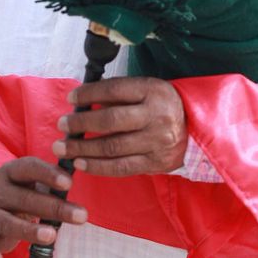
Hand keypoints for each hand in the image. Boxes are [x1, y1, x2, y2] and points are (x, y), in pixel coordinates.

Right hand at [0, 157, 87, 257]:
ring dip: (30, 230)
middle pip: (26, 199)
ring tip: (52, 236)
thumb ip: (53, 180)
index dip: (49, 175)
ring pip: (9, 222)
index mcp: (11, 171)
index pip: (30, 168)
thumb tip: (76, 173)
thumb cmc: (24, 190)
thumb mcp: (35, 181)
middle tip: (81, 216)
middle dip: (55, 208)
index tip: (69, 183)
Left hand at [52, 77, 187, 176]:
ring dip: (82, 148)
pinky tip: (80, 163)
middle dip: (80, 123)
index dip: (89, 94)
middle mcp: (156, 116)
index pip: (115, 90)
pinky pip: (121, 167)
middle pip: (110, 121)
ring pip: (112, 147)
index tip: (70, 98)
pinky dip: (97, 166)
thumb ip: (119, 94)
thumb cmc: (162, 106)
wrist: (196, 130)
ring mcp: (157, 142)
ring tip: (63, 147)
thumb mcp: (147, 90)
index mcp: (153, 91)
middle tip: (61, 125)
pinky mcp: (155, 163)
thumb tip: (83, 101)